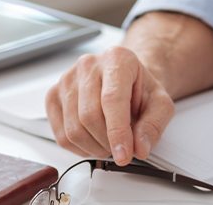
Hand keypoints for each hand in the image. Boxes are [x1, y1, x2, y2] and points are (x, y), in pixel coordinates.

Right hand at [45, 46, 173, 164]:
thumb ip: (154, 124)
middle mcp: (88, 64)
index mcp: (117, 58)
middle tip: (122, 148)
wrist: (125, 80)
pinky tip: (94, 140)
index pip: (112, 99)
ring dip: (94, 147)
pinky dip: (79, 147)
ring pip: (73, 129)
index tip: (124, 155)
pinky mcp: (53, 95)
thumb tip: (140, 147)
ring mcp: (67, 79)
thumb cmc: (139, 89)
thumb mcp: (159, 103)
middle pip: (90, 116)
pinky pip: (60, 134)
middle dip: (107, 142)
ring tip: (110, 142)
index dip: (117, 132)